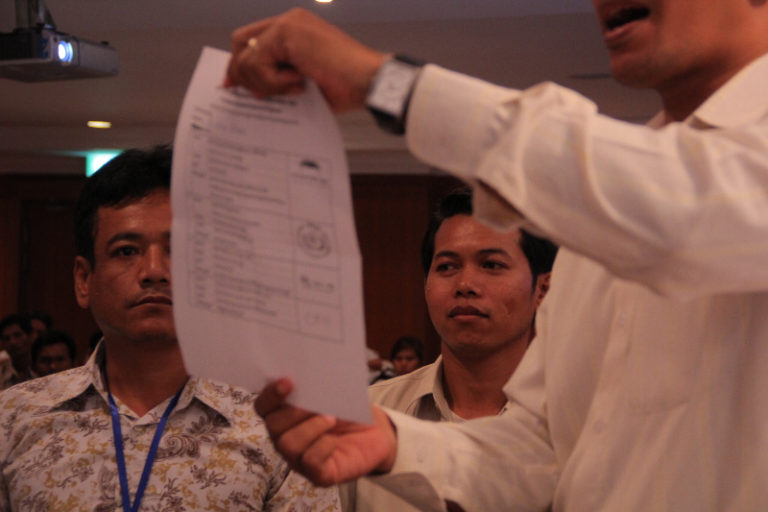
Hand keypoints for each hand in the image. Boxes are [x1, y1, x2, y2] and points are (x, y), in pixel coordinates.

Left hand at [225, 8, 387, 112]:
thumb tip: (252, 91)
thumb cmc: (345, 86)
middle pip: (240, 43)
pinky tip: (299, 84)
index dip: (239, 64)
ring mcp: (287, 24)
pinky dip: (274, 82)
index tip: (232, 85)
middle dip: (241, 73)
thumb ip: (278, 81)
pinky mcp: (287, 33)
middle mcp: (289, 21)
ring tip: (295, 89)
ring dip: (265, 83)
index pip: (252, 41)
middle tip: (256, 94)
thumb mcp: (304, 84)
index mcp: (294, 31)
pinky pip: (258, 63)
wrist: (368, 81)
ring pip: (246, 57)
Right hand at [254, 378, 397, 485]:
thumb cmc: (349, 410)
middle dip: (292, 412)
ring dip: (310, 428)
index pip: (263, 406)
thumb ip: (317, 387)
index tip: (288, 381)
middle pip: (273, 426)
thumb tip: (310, 376)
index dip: (270, 394)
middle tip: (315, 403)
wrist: (377, 433)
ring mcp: (299, 459)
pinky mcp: (318, 475)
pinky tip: (335, 440)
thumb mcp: (333, 394)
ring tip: (330, 418)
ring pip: (288, 444)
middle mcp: (285, 438)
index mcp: (284, 415)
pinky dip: (322, 446)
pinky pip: (310, 462)